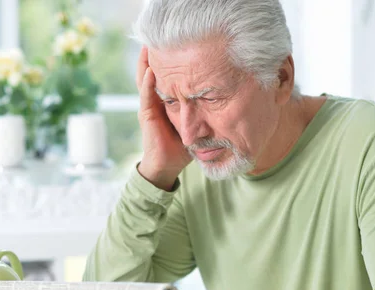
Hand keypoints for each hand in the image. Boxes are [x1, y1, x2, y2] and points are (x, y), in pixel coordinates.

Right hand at [136, 46, 191, 190]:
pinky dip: (149, 83)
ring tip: (149, 48)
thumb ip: (205, 111)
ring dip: (147, 64)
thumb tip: (229, 101)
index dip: (170, 62)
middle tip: (160, 39)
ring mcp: (150, 107)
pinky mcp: (147, 116)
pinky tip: (152, 71)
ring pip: (145, 80)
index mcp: (167, 101)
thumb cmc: (183, 146)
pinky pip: (146, 96)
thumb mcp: (197, 123)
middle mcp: (156, 101)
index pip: (167, 76)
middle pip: (153, 73)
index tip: (177, 46)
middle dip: (155, 57)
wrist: (167, 165)